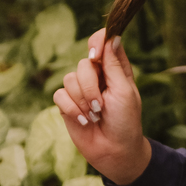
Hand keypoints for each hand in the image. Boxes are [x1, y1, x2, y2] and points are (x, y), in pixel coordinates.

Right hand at [51, 29, 151, 185]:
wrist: (114, 150)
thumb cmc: (125, 121)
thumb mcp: (123, 91)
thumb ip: (114, 64)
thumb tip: (113, 35)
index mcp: (115, 68)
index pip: (103, 41)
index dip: (97, 42)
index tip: (95, 55)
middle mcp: (97, 75)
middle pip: (83, 64)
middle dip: (90, 87)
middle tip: (101, 107)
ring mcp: (81, 89)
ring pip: (69, 79)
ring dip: (82, 101)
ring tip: (94, 116)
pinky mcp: (67, 103)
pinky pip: (59, 95)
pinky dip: (71, 109)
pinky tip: (83, 121)